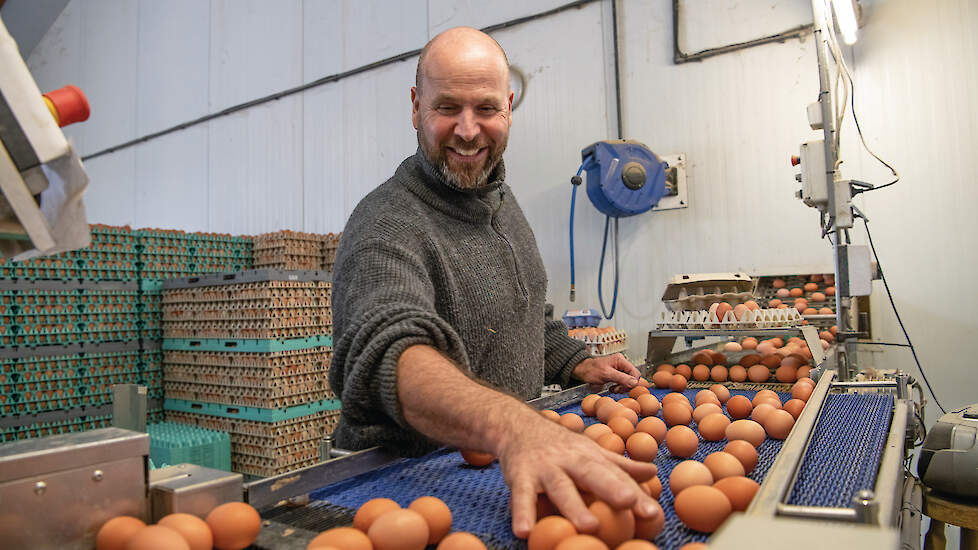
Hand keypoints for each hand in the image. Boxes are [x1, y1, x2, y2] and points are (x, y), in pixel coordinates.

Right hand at [499, 413, 658, 537]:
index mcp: (591, 457)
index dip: (635, 493)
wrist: (517, 425)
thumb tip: (653, 472)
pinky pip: (522, 496)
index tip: (653, 512)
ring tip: (588, 526)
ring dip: (573, 506)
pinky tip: (524, 532)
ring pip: (560, 487)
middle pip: (592, 474)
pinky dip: (522, 513)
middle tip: (629, 502)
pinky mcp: (520, 476)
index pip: (615, 476)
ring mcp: (545, 468)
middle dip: (611, 488)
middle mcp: (570, 461)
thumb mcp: (590, 451)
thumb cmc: (560, 446)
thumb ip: (619, 465)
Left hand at [571, 353, 641, 391]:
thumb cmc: (591, 370)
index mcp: (620, 360)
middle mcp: (621, 363)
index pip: (635, 372)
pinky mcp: (616, 374)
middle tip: (617, 389)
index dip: (633, 382)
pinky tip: (612, 388)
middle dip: (626, 385)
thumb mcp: (607, 374)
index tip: (625, 388)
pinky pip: (623, 382)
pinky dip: (619, 387)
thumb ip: (621, 378)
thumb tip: (634, 382)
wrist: (583, 371)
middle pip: (632, 377)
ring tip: (614, 389)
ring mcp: (619, 369)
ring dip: (622, 387)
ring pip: (628, 381)